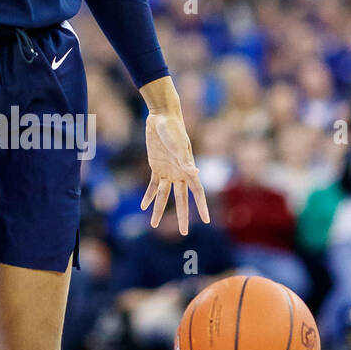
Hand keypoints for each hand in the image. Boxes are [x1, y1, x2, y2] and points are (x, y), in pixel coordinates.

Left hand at [140, 109, 209, 234]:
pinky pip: (152, 185)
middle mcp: (179, 173)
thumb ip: (185, 160)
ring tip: (153, 225)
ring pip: (163, 195)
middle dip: (181, 216)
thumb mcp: (179, 145)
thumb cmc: (173, 129)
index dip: (202, 207)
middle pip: (181, 199)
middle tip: (183, 233)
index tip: (205, 220)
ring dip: (158, 209)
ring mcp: (168, 171)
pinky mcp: (156, 166)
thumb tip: (196, 172)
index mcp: (188, 169)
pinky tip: (144, 206)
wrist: (161, 116)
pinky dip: (148, 196)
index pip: (197, 192)